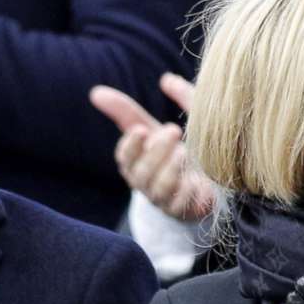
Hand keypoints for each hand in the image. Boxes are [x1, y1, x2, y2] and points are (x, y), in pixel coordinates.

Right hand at [90, 72, 214, 223]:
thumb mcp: (155, 129)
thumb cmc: (176, 152)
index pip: (124, 158)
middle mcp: (146, 183)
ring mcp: (163, 199)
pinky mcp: (182, 211)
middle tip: (173, 130)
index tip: (141, 129)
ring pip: (157, 189)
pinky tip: (194, 178)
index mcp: (137, 163)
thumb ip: (130, 111)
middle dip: (155, 151)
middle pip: (140, 173)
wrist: (207, 185)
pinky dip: (184, 190)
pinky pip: (178, 204)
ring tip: (184, 152)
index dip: (130, 146)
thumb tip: (96, 92)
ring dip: (169, 169)